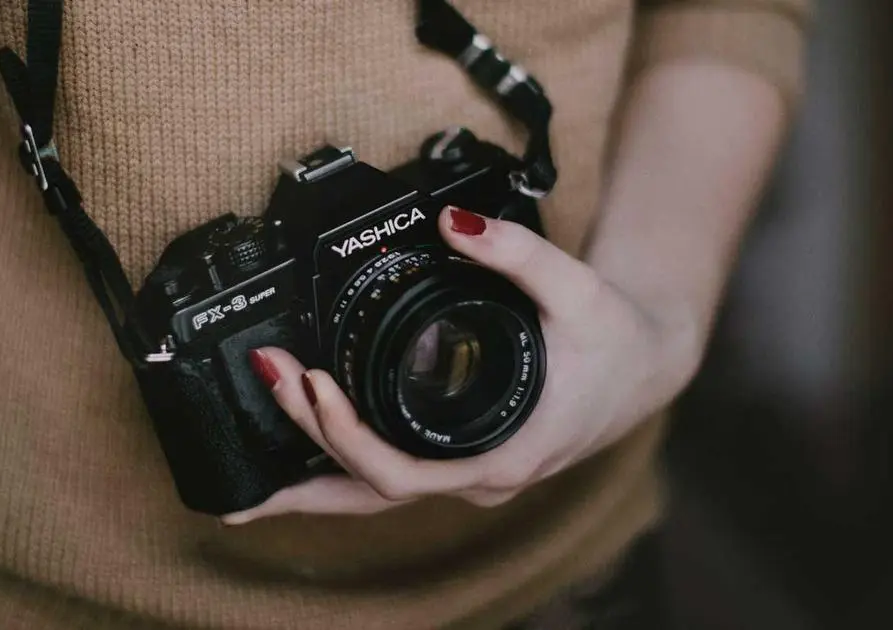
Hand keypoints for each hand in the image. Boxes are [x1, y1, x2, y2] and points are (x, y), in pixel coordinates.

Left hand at [224, 206, 699, 523]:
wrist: (645, 365)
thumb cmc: (616, 340)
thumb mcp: (579, 288)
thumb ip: (517, 253)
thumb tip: (453, 223)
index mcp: (504, 454)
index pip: (401, 473)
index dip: (346, 437)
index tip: (311, 384)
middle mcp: (479, 479)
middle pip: (371, 493)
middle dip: (307, 450)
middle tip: (268, 381)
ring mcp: (467, 476)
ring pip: (375, 499)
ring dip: (313, 480)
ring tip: (246, 483)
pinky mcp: (460, 460)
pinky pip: (389, 480)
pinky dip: (340, 471)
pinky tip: (302, 460)